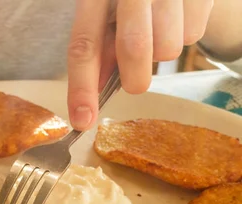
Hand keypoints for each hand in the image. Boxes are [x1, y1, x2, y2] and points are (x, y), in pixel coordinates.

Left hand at [67, 0, 213, 130]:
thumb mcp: (104, 12)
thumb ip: (98, 48)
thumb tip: (91, 95)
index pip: (84, 45)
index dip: (82, 87)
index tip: (83, 120)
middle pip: (134, 47)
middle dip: (134, 77)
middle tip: (134, 83)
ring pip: (168, 48)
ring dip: (160, 52)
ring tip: (156, 30)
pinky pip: (192, 36)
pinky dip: (182, 36)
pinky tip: (175, 18)